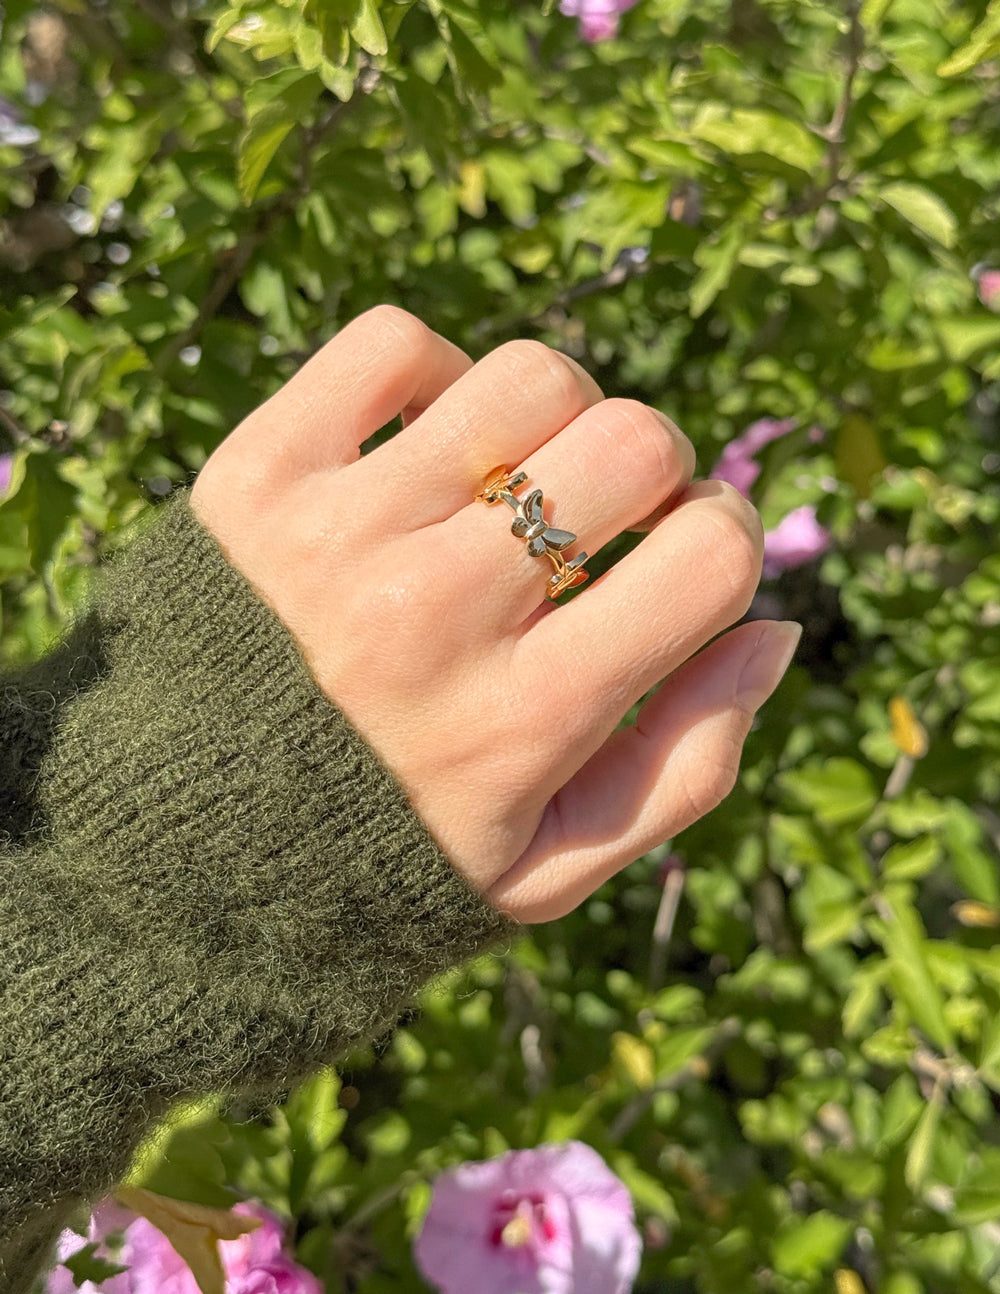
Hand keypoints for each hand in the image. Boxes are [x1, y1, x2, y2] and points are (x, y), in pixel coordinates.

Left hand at [190, 306, 798, 922]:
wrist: (170, 851)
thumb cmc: (386, 859)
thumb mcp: (550, 869)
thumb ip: (687, 765)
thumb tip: (776, 631)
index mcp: (524, 721)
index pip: (709, 558)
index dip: (726, 544)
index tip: (682, 565)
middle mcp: (436, 615)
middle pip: (634, 442)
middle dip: (656, 473)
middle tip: (607, 521)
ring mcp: (338, 534)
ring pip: (530, 377)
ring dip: (559, 417)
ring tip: (519, 482)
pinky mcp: (256, 475)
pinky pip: (392, 344)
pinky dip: (439, 373)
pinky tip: (431, 448)